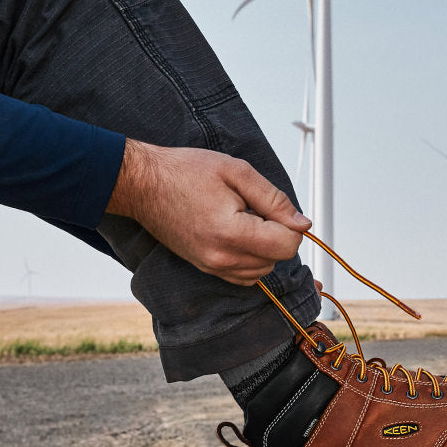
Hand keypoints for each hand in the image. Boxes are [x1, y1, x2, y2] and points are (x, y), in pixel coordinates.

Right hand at [106, 139, 310, 284]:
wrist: (144, 184)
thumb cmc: (186, 172)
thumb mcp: (237, 171)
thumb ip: (274, 199)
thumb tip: (302, 223)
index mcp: (231, 233)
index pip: (286, 245)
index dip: (290, 225)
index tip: (274, 207)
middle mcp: (221, 258)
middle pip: (276, 259)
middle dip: (275, 234)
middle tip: (252, 208)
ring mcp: (212, 267)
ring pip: (262, 269)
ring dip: (263, 247)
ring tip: (241, 219)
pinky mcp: (206, 269)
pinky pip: (244, 275)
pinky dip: (250, 258)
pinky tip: (236, 233)